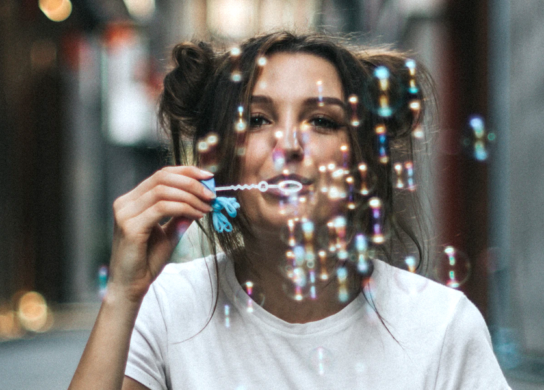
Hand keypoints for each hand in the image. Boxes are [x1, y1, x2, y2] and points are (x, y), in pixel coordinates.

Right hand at [107, 166, 215, 301]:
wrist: (131, 286)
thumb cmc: (147, 260)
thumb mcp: (169, 233)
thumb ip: (181, 215)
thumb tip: (201, 199)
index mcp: (132, 200)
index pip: (161, 174)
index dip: (186, 172)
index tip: (208, 176)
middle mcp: (125, 203)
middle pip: (162, 178)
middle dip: (191, 182)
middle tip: (211, 193)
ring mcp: (125, 213)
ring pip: (163, 191)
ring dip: (191, 196)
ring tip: (207, 207)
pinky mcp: (130, 226)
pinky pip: (162, 208)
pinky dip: (184, 208)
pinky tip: (197, 215)